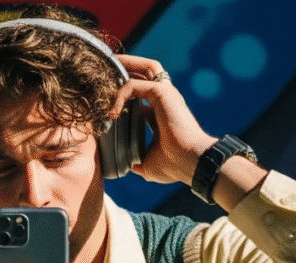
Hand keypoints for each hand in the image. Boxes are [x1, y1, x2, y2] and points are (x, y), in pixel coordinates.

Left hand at [111, 54, 216, 185]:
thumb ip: (134, 158)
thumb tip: (123, 164)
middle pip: (146, 71)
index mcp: (162, 112)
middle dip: (126, 66)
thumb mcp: (147, 163)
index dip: (124, 91)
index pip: (142, 92)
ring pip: (144, 67)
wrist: (190, 163)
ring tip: (106, 68)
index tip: (105, 99)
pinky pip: (133, 85)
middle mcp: (166, 99)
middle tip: (105, 68)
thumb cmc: (174, 165)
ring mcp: (166, 93)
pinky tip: (111, 112)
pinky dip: (119, 94)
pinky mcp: (162, 93)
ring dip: (125, 65)